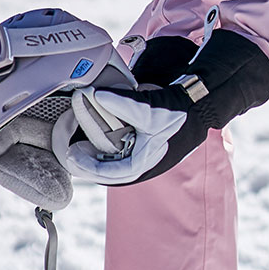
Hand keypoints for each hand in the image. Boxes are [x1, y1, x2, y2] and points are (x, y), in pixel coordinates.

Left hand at [55, 29, 268, 184]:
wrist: (199, 104)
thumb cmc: (177, 111)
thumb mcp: (147, 108)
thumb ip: (120, 102)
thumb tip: (92, 95)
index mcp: (145, 164)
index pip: (110, 174)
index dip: (88, 167)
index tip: (72, 155)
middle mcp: (144, 165)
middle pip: (108, 173)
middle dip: (88, 164)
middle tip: (69, 151)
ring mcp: (145, 158)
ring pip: (113, 165)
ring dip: (96, 157)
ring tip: (78, 145)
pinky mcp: (144, 149)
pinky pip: (119, 155)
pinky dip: (105, 149)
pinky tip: (94, 138)